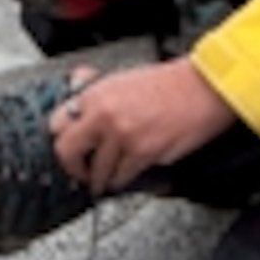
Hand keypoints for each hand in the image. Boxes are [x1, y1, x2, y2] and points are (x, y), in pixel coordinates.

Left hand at [51, 57, 238, 194]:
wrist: (203, 88)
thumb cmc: (169, 84)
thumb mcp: (124, 78)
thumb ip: (96, 90)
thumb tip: (73, 90)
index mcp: (96, 93)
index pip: (56, 122)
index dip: (62, 139)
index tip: (67, 148)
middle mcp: (103, 114)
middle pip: (66, 151)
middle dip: (73, 167)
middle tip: (79, 172)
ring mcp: (122, 135)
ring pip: (96, 171)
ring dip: (100, 179)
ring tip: (104, 179)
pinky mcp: (142, 153)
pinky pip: (121, 177)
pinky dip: (122, 180)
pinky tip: (124, 176)